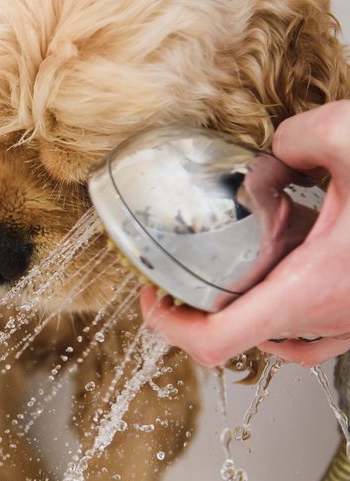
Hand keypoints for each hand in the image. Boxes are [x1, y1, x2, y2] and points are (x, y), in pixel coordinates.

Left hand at [141, 101, 349, 367]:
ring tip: (223, 273)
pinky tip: (280, 276)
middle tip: (177, 274)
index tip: (151, 298)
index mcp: (312, 287)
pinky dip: (280, 314)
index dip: (169, 328)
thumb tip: (277, 151)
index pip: (216, 342)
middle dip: (196, 309)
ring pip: (273, 339)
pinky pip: (309, 334)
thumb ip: (295, 138)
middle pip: (235, 340)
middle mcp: (329, 318)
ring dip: (239, 311)